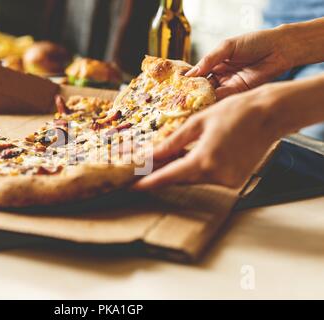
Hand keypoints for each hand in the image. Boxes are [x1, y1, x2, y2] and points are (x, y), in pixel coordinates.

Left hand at [133, 87, 279, 189]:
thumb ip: (173, 142)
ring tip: (163, 161)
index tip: (132, 187)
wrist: (270, 115)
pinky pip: (208, 177)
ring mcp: (228, 180)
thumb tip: (151, 154)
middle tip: (144, 169)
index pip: (169, 177)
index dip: (148, 183)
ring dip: (179, 171)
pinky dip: (196, 170)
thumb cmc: (235, 112)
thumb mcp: (198, 122)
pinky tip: (188, 158)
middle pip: (180, 179)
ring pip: (194, 179)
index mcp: (204, 160)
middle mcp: (216, 175)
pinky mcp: (235, 180)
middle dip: (161, 175)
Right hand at [186, 28, 293, 99]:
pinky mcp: (239, 94)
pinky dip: (215, 103)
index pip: (198, 75)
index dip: (188, 81)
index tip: (176, 88)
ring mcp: (229, 86)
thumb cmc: (255, 42)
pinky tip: (206, 105)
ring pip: (211, 96)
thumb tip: (191, 74)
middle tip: (181, 101)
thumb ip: (209, 59)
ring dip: (202, 100)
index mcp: (215, 64)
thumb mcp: (227, 47)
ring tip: (190, 105)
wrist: (280, 49)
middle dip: (193, 94)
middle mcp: (220, 77)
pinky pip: (224, 100)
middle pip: (202, 88)